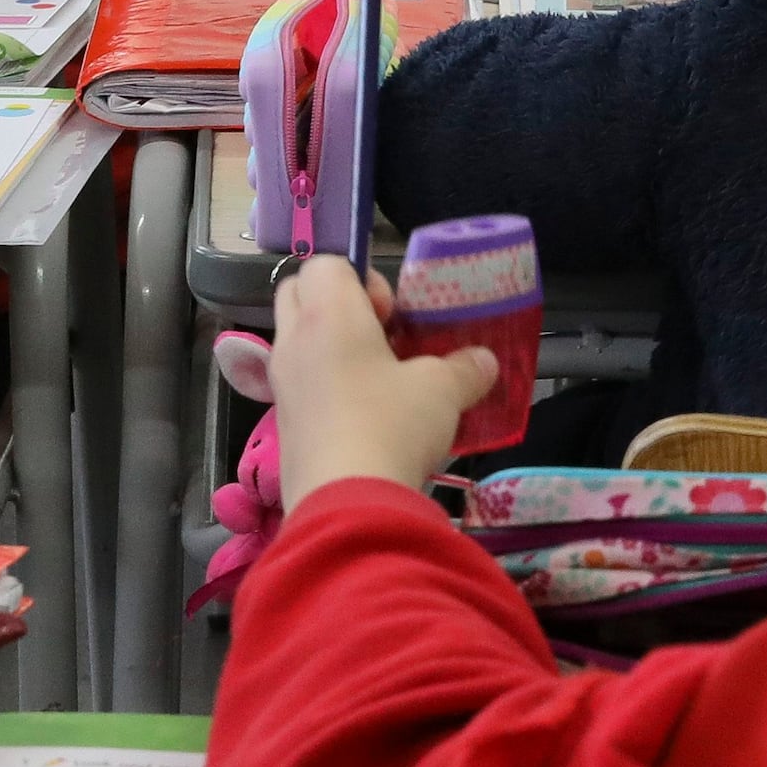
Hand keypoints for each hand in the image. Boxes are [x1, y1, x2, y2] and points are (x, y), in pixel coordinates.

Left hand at [266, 255, 492, 507]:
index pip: (325, 263)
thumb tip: (484, 362)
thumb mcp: (443, 391)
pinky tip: (365, 416)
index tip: (392, 313)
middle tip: (382, 336)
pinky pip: (300, 384)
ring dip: (333, 348)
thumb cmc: (391, 424)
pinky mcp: (284, 424)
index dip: (362, 278)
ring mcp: (282, 383)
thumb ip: (465, 368)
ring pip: (297, 341)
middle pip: (299, 293)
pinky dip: (326, 386)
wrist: (345, 503)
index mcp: (327, 313)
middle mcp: (294, 340)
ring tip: (379, 378)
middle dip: (338, 304)